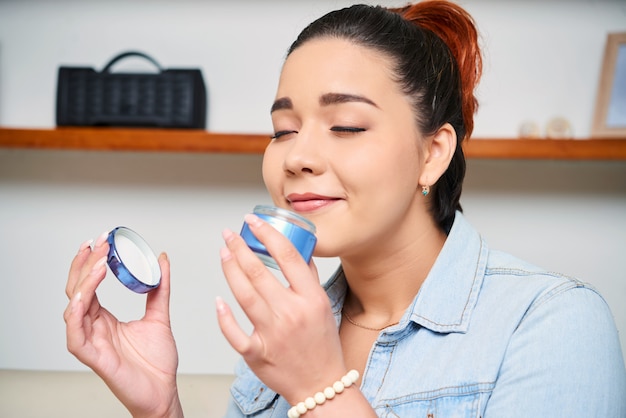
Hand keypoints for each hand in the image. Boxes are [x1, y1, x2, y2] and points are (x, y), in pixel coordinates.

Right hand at [63, 232, 182, 417]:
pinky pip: (75, 335)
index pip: (88, 285)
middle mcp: (94, 328)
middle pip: (77, 290)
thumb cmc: (156, 362)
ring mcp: (91, 342)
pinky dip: (76, 315)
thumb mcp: (160, 316)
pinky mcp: (94, 358)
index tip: (101, 241)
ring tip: (98, 264)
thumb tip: (163, 260)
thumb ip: (160, 289)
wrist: (163, 392)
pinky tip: (83, 297)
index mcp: (104, 318)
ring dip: (83, 284)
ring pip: (74, 308)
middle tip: (98, 244)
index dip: (90, 262)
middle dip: (85, 264)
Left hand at [217, 214, 345, 404]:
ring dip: (230, 270)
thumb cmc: (322, 344)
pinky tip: (218, 301)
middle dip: (239, 248)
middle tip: (229, 235)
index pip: (288, 256)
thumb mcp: (323, 306)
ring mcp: (273, 334)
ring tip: (223, 254)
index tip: (253, 222)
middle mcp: (291, 313)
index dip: (267, 234)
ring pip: (244, 295)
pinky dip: (224, 316)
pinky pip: (234, 332)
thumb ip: (309, 277)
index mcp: (311, 299)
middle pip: (259, 273)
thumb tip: (298, 249)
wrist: (320, 384)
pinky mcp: (257, 353)